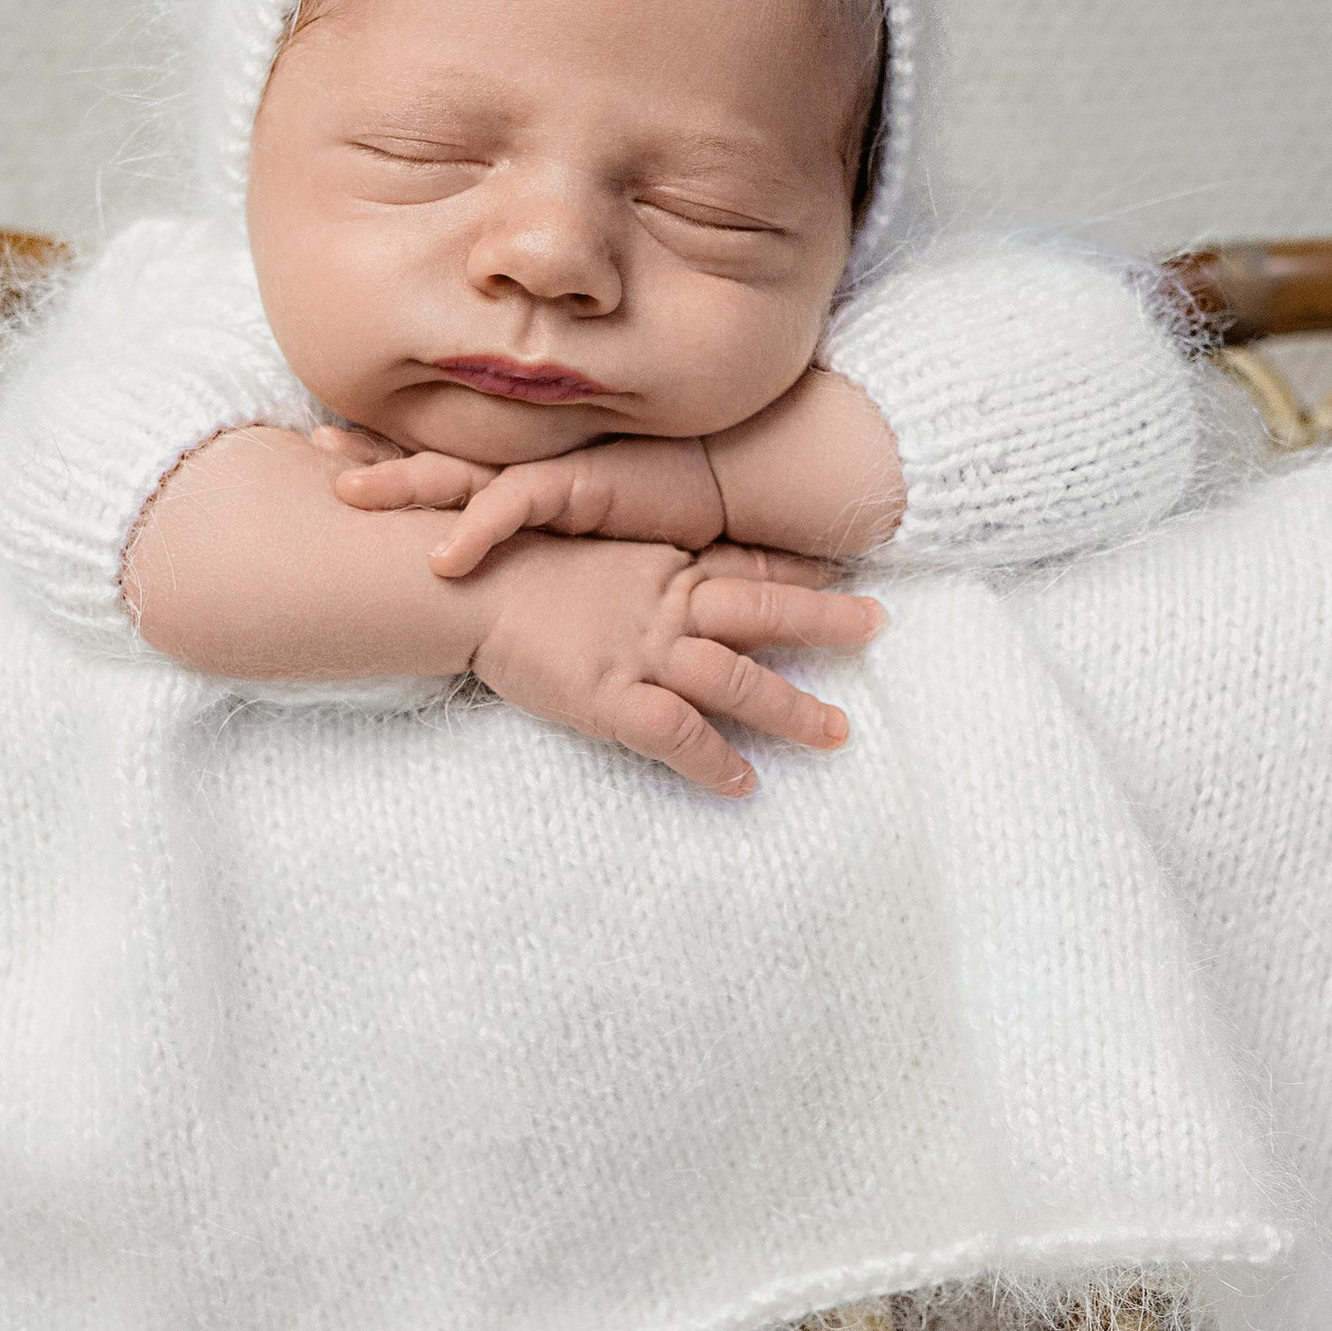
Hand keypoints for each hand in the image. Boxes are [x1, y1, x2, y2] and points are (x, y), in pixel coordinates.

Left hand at [315, 425, 727, 574]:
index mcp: (519, 478)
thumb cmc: (665, 509)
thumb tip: (492, 575)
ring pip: (458, 475)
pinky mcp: (581, 487)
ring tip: (347, 496)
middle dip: (371, 458)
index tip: (328, 461)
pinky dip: (477, 530)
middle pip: (431, 461)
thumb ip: (541, 544)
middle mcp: (524, 467)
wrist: (735, 478)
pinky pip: (516, 506)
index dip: (385, 461)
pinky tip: (441, 555)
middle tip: (310, 454)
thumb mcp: (585, 532)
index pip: (439, 467)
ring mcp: (549, 472)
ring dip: (401, 483)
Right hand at [468, 534, 881, 799]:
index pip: (744, 567)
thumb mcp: (580, 545)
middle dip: (826, 622)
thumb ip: (627, 564)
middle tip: (877, 628)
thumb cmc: (504, 559)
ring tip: (839, 734)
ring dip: (793, 708)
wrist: (454, 580)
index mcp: (659, 566)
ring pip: (738, 679)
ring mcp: (640, 652)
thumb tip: (656, 570)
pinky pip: (678, 734)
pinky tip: (744, 785)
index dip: (798, 572)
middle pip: (764, 613)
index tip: (846, 574)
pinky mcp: (610, 697)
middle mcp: (663, 606)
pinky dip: (715, 761)